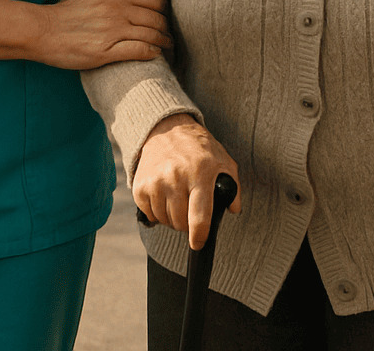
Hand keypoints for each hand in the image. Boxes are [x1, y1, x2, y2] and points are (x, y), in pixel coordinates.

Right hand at [38, 0, 170, 69]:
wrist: (44, 30)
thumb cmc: (74, 7)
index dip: (162, 10)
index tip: (161, 18)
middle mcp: (116, 4)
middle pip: (157, 18)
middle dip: (164, 27)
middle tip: (166, 34)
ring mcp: (112, 28)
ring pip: (152, 34)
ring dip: (162, 42)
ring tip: (164, 45)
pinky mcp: (106, 49)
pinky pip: (141, 50)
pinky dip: (151, 53)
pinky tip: (153, 54)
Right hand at [132, 115, 241, 249]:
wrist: (167, 129)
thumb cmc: (199, 148)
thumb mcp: (223, 161)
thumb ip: (233, 186)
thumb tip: (233, 209)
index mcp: (201, 173)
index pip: (199, 214)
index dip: (199, 235)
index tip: (198, 244)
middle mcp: (176, 177)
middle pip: (180, 222)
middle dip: (187, 224)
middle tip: (190, 212)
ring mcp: (156, 181)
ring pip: (164, 220)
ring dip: (172, 218)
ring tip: (178, 201)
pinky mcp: (141, 185)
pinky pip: (149, 213)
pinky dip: (157, 212)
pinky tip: (164, 197)